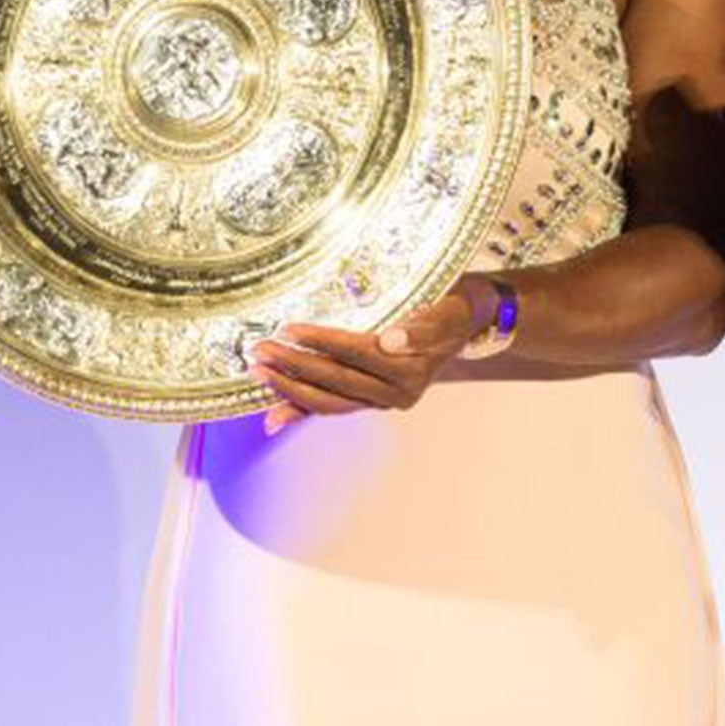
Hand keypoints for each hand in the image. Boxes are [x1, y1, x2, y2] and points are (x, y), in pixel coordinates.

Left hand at [249, 279, 487, 434]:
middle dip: (294, 366)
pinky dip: (303, 412)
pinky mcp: (372, 401)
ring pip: (329, 401)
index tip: (288, 329)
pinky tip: (274, 416)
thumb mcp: (446, 310)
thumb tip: (390, 340)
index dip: (320, 342)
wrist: (465, 323)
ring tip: (259, 373)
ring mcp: (383, 401)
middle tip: (259, 350)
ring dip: (291, 390)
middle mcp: (396, 393)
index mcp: (411, 370)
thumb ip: (422, 326)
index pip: (356, 354)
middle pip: (336, 380)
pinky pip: (333, 408)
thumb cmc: (452, 309)